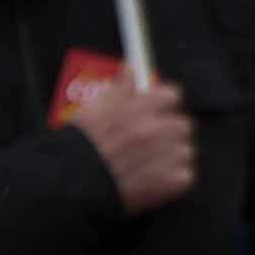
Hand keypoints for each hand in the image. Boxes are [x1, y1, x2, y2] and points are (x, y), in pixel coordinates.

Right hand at [70, 75, 199, 213]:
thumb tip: (130, 68)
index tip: (158, 112)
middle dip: (170, 134)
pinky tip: (156, 181)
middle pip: (182, 125)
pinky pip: (184, 177)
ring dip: (172, 158)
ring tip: (152, 165)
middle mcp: (154, 131)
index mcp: (139, 110)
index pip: (171, 96)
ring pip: (185, 151)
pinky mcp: (165, 184)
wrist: (69, 186)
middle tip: (154, 143)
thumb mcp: (93, 110)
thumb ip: (119, 88)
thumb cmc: (78, 149)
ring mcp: (162, 158)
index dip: (164, 105)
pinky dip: (174, 180)